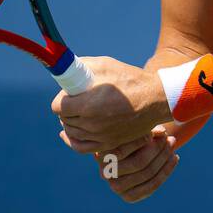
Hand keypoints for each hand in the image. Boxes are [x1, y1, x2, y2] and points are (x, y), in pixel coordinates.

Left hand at [51, 56, 171, 153]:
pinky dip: (74, 139)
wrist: (155, 100)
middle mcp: (91, 124)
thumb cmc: (129, 80)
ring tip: (79, 111)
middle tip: (76, 100)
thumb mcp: (104, 65)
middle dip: (67, 108)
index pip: (57, 107)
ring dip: (71, 122)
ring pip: (71, 132)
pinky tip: (74, 131)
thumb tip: (64, 70)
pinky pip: (81, 147)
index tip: (69, 93)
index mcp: (87, 105)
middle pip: (64, 119)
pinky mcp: (108, 144)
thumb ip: (79, 68)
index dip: (61, 98)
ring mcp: (99, 136)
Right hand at [79, 127, 179, 202]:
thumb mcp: (135, 130)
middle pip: (138, 162)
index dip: (143, 139)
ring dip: (164, 159)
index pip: (123, 149)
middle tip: (171, 139)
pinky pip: (153, 185)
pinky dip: (166, 171)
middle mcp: (105, 173)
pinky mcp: (129, 197)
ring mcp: (117, 187)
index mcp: (101, 154)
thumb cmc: (130, 136)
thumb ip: (146, 129)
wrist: (126, 156)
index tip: (160, 130)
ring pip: (148, 173)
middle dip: (158, 149)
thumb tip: (162, 132)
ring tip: (173, 145)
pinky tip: (175, 158)